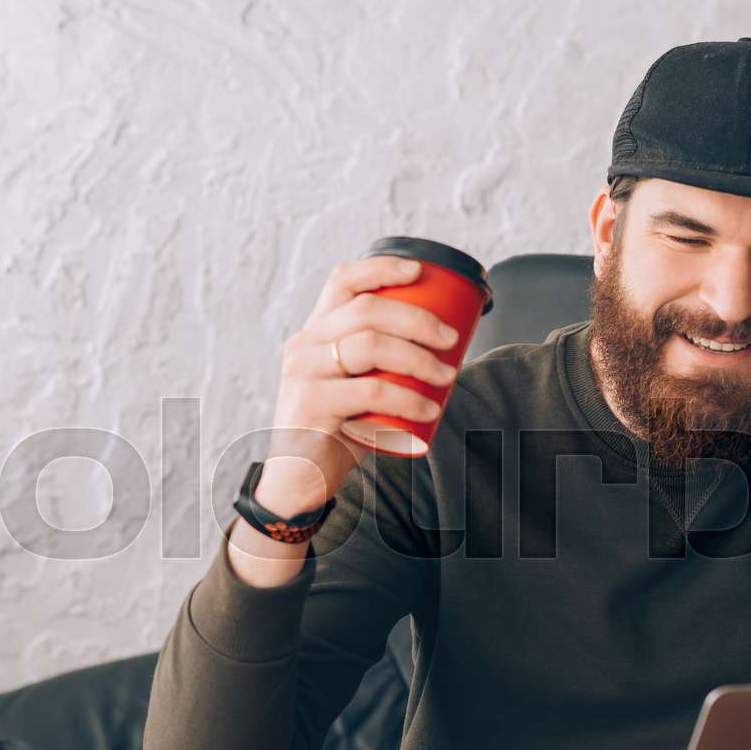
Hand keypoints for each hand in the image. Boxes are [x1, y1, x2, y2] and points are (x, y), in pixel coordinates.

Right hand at [258, 255, 460, 514]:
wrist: (299, 481)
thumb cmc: (339, 430)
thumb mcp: (356, 387)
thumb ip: (383, 366)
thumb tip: (448, 349)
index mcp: (315, 332)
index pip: (342, 281)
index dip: (381, 268)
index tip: (418, 271)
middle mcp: (304, 345)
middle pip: (366, 310)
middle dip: (417, 318)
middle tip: (451, 339)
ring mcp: (304, 373)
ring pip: (370, 345)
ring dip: (418, 357)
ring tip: (448, 375)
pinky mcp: (310, 405)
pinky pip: (369, 392)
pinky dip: (407, 398)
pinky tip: (430, 409)